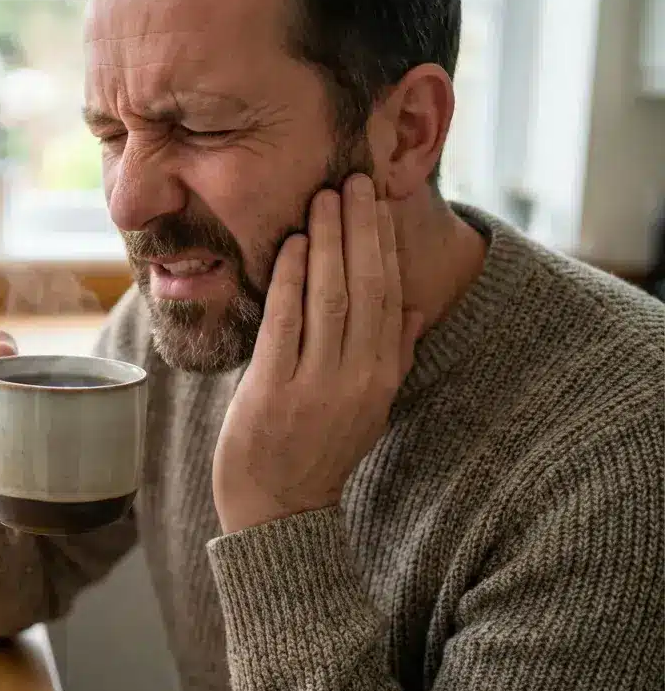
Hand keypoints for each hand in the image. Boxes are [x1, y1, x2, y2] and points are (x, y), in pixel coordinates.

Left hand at [212, 175, 422, 533]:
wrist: (278, 512)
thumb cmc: (317, 451)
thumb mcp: (368, 406)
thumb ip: (391, 356)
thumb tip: (416, 308)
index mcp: (382, 378)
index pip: (391, 296)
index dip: (385, 244)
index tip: (379, 201)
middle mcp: (358, 380)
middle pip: (367, 288)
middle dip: (361, 229)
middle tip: (354, 178)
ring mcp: (316, 387)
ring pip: (331, 299)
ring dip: (328, 242)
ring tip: (325, 197)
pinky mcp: (273, 393)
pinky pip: (286, 324)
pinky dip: (290, 280)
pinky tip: (292, 244)